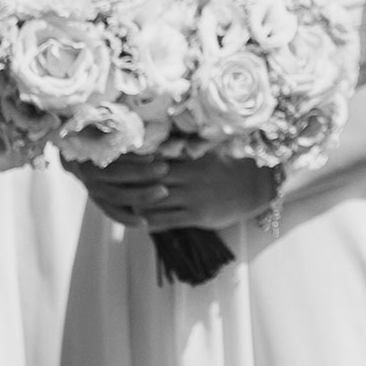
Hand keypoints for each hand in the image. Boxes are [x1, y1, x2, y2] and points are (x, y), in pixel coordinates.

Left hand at [65, 151, 277, 231]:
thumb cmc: (229, 168)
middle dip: (129, 182)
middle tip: (108, 184)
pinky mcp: (197, 216)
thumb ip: (186, 150)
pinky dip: (150, 221)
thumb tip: (162, 143)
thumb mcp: (208, 154)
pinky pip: (166, 220)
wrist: (257, 187)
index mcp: (191, 158)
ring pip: (153, 201)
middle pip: (149, 178)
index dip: (134, 160)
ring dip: (135, 204)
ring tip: (119, 204)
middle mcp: (190, 176)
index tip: (115, 160)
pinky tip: (139, 221)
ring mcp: (193, 197)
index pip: (156, 157)